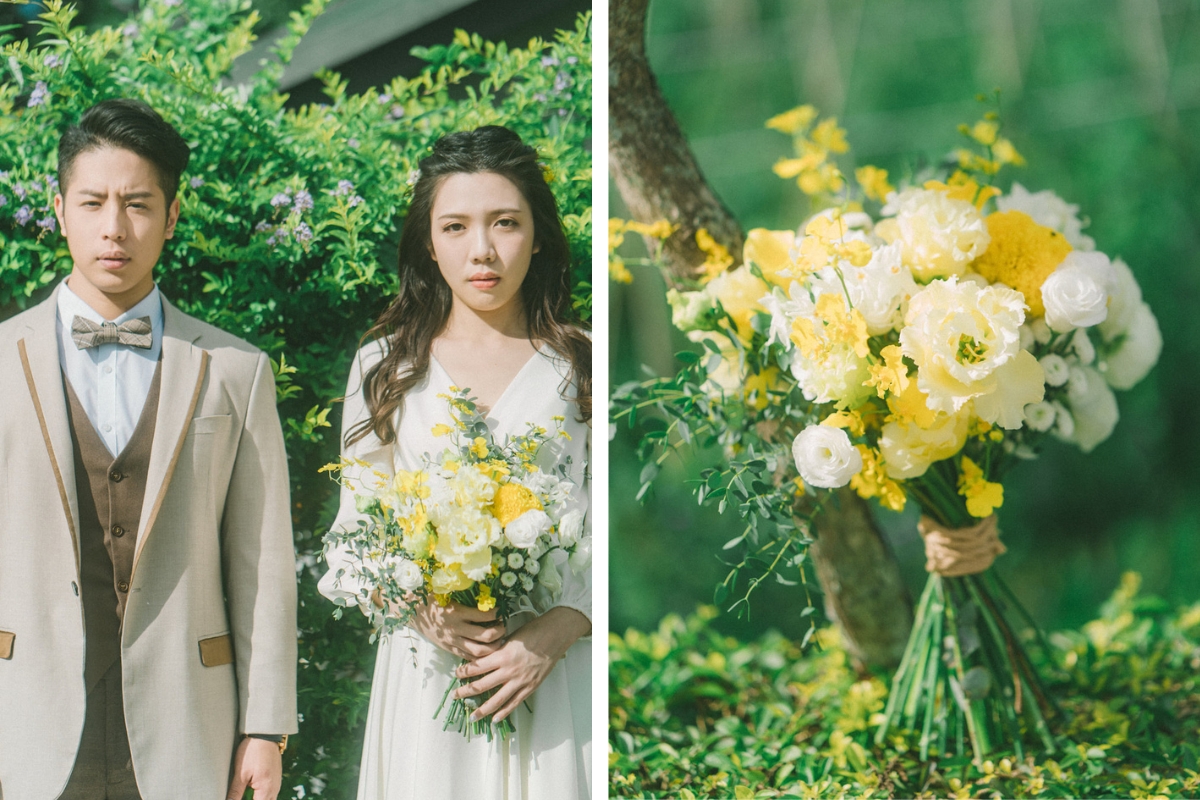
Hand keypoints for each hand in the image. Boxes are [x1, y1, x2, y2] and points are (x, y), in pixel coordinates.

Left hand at [226, 736, 280, 799]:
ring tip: (246, 794)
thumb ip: (235, 793)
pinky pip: (270, 793)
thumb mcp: (240, 773)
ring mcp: (277, 783)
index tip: (238, 797)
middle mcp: (275, 788)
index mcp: (266, 789)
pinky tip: (253, 792)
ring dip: (258, 799)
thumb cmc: (252, 751)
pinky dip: (262, 796)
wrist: (265, 734)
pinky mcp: (275, 778)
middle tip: (242, 795)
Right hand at [409, 599, 505, 659]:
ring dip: (493, 646)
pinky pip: (468, 657)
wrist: (413, 612)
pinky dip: (480, 656)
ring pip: (479, 651)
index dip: (496, 614)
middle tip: (503, 626)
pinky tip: (487, 649)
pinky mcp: (449, 649)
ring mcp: (452, 641)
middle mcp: (456, 628)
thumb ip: (465, 596)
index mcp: (457, 612)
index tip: (500, 610)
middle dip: (499, 632)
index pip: (483, 616)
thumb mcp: (448, 594)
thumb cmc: (432, 599)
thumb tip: (485, 594)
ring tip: (498, 639)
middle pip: (485, 636)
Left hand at [453, 606, 589, 722]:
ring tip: (472, 716)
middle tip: (455, 696)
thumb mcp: (510, 638)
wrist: (555, 635)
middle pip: (482, 685)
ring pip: (497, 699)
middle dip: (466, 692)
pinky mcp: (530, 687)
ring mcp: (520, 681)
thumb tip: (484, 658)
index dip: (464, 671)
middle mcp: (509, 670)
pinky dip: (504, 712)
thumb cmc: (533, 631)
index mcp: (502, 655)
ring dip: (483, 709)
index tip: (456, 674)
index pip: (477, 667)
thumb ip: (497, 650)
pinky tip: (495, 719)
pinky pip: (514, 702)